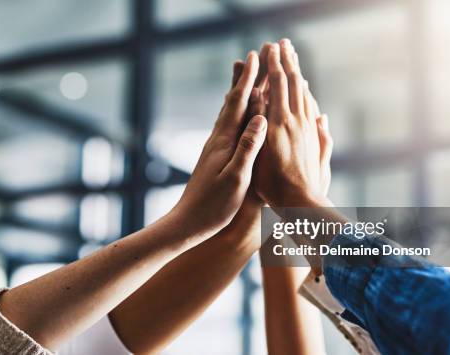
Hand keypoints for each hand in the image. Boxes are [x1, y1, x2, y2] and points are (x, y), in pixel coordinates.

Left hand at [171, 51, 267, 237]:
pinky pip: (228, 128)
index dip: (247, 80)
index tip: (255, 57)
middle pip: (231, 103)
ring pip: (228, 114)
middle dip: (243, 79)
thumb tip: (262, 118)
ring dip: (239, 95)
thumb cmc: (213, 207)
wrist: (187, 224)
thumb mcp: (236, 179)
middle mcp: (217, 141)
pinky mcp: (214, 159)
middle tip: (252, 58)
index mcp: (224, 143)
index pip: (238, 104)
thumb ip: (248, 148)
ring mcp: (215, 150)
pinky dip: (236, 115)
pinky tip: (237, 118)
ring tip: (246, 80)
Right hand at [252, 39, 329, 207]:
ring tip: (293, 59)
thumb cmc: (273, 186)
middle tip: (282, 43)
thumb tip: (260, 99)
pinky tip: (305, 91)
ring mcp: (307, 129)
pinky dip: (305, 93)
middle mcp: (296, 122)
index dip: (272, 64)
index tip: (268, 47)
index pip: (276, 85)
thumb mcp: (257, 155)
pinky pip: (309, 108)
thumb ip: (258, 126)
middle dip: (287, 61)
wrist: (301, 204)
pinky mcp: (313, 138)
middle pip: (292, 83)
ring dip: (297, 73)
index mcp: (279, 124)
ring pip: (303, 93)